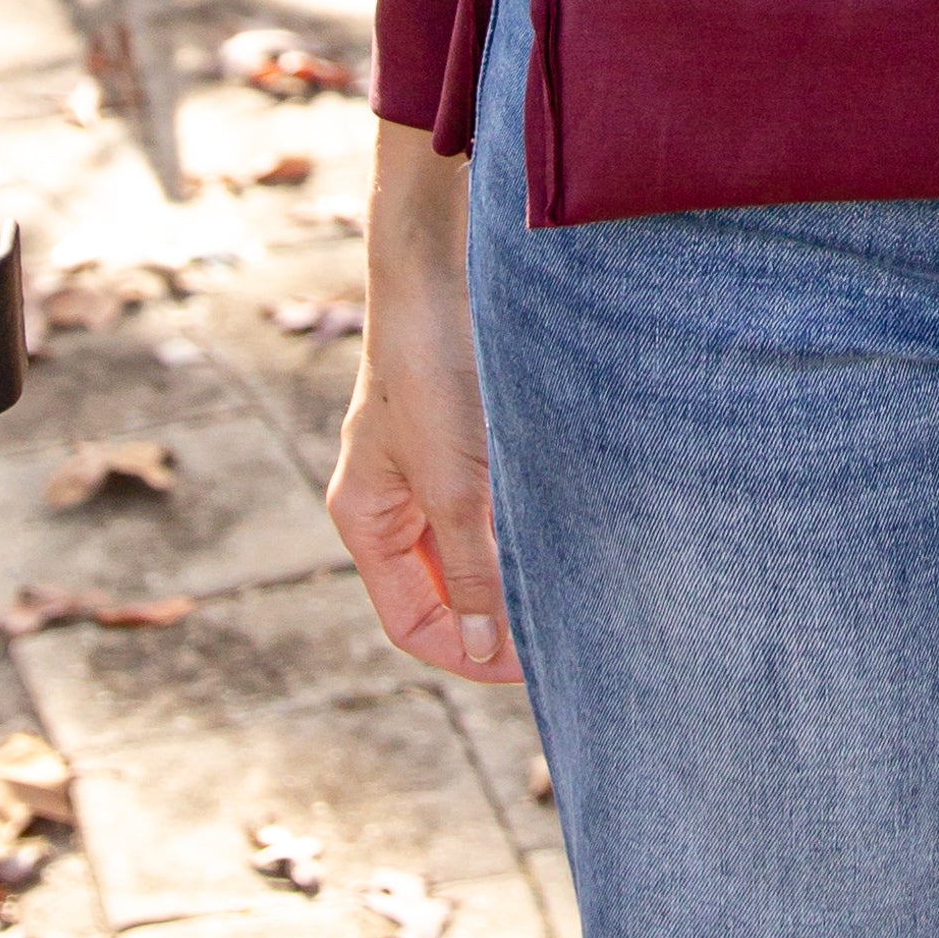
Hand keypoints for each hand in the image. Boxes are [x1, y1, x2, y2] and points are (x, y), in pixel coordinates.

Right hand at [327, 118, 524, 683]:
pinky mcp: (460, 432)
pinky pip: (489, 504)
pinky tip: (563, 525)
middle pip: (439, 590)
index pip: (413, 622)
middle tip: (559, 637)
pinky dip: (520, 525)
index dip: (468, 656)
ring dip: (512, 572)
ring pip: (469, 548)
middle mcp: (391, 499)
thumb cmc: (433, 373)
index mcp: (367, 520)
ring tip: (571, 587)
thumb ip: (470, 570)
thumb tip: (490, 655)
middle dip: (494, 619)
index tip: (533, 667)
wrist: (439, 269)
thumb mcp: (455, 484)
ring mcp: (424, 465)